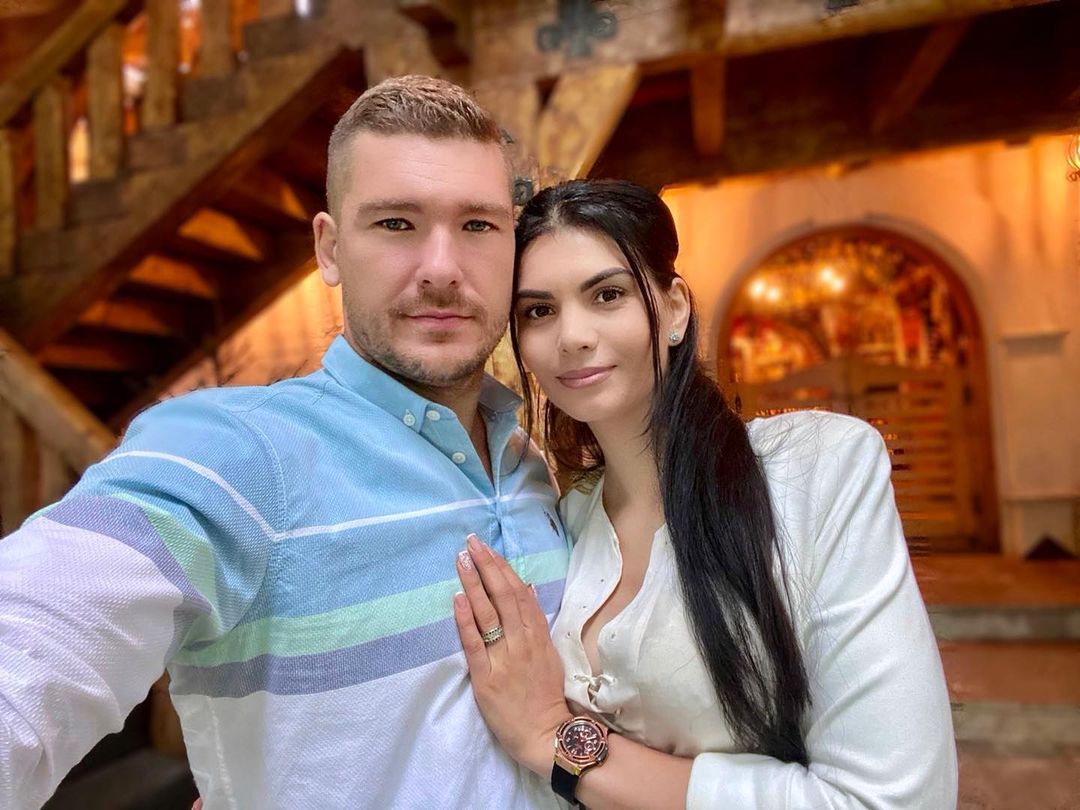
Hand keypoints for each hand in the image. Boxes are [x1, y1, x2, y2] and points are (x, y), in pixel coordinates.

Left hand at [453, 533, 571, 775]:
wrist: (545, 734)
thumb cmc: (545, 695)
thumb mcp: (548, 652)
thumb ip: (536, 621)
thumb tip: (526, 586)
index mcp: (538, 635)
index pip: (519, 592)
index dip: (502, 567)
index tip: (487, 548)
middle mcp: (522, 642)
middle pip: (503, 595)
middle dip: (486, 566)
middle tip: (471, 543)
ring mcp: (505, 658)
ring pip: (489, 613)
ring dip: (474, 584)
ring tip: (461, 560)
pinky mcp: (487, 678)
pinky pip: (475, 643)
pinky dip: (466, 619)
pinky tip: (458, 598)